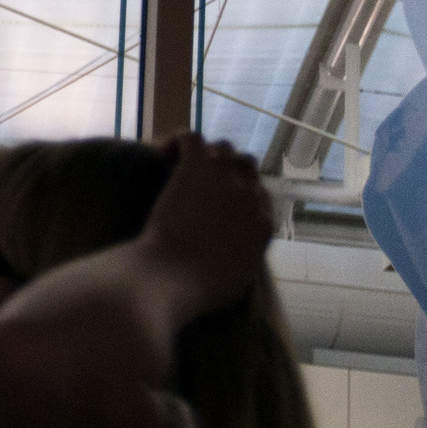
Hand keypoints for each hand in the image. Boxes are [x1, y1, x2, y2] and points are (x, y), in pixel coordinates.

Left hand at [132, 134, 274, 321]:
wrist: (174, 277)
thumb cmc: (201, 290)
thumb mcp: (239, 283)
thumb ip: (247, 260)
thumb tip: (242, 257)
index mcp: (263, 224)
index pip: (261, 196)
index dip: (241, 196)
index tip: (220, 205)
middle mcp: (250, 196)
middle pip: (247, 166)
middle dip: (228, 170)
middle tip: (201, 184)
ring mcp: (224, 178)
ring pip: (223, 148)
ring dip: (208, 155)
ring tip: (185, 169)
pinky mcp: (195, 168)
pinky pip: (191, 137)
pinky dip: (177, 141)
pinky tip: (163, 155)